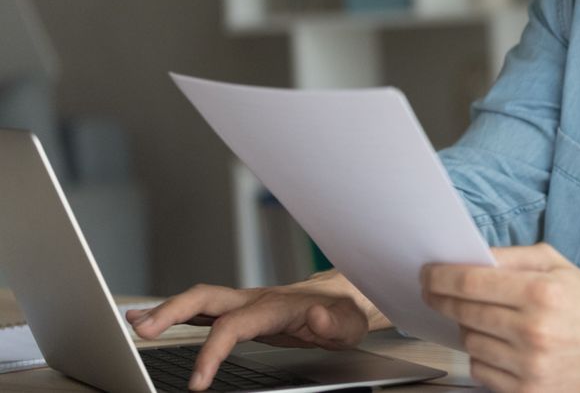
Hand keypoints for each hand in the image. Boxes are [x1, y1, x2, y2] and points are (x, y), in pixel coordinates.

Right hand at [126, 271, 381, 390]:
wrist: (345, 299)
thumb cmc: (344, 314)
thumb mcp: (348, 324)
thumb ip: (332, 323)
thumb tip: (314, 316)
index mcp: (276, 307)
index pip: (234, 326)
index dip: (212, 351)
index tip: (197, 380)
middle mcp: (255, 299)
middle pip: (206, 297)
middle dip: (172, 312)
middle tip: (141, 331)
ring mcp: (245, 302)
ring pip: (199, 300)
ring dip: (165, 310)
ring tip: (132, 324)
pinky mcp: (240, 309)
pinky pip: (202, 308)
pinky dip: (173, 312)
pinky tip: (149, 320)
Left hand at [422, 243, 579, 392]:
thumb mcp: (556, 264)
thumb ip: (512, 257)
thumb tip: (467, 258)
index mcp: (542, 292)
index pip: (470, 283)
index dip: (440, 277)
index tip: (426, 274)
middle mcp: (535, 331)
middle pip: (464, 313)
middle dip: (442, 300)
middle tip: (434, 292)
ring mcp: (530, 366)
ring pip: (470, 343)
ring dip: (468, 328)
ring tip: (486, 320)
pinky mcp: (529, 392)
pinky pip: (481, 371)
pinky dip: (483, 356)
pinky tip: (500, 345)